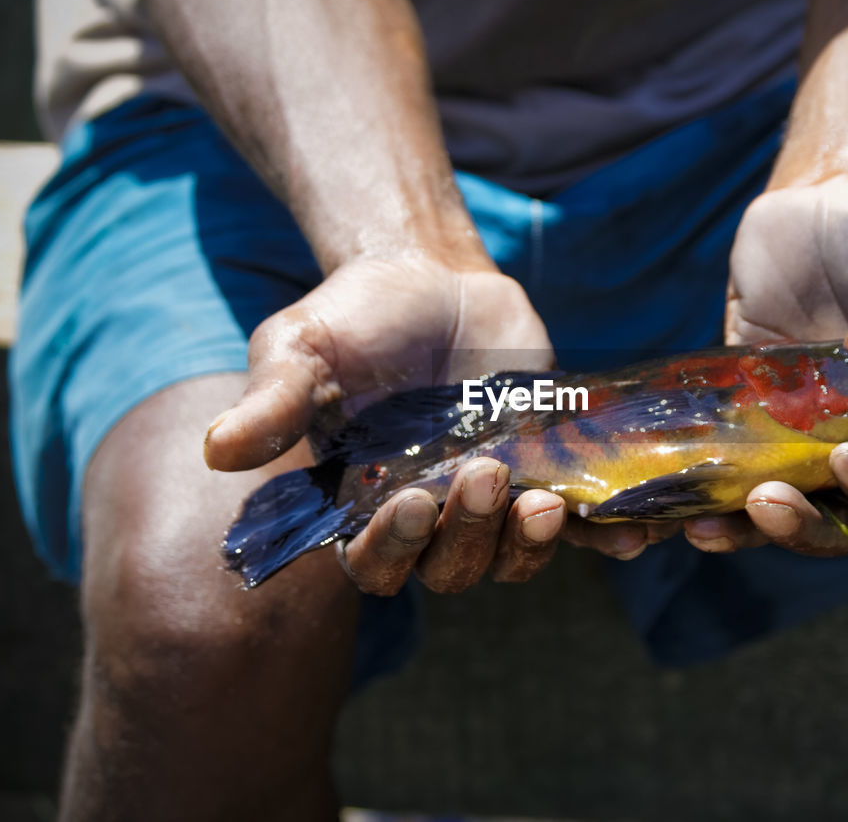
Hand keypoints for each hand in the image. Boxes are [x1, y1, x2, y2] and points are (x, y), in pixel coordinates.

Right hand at [205, 250, 656, 593]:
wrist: (432, 279)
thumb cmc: (356, 318)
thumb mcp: (304, 348)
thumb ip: (273, 401)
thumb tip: (215, 450)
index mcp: (361, 506)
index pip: (374, 561)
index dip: (392, 547)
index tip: (409, 501)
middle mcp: (427, 517)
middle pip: (450, 568)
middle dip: (468, 535)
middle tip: (481, 475)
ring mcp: (490, 501)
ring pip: (510, 557)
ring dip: (529, 544)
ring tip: (546, 502)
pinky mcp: (544, 475)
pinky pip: (577, 527)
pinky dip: (602, 536)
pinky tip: (633, 533)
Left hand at [686, 172, 847, 554]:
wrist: (835, 189)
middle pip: (837, 515)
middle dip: (804, 527)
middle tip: (766, 504)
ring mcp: (794, 425)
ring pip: (773, 500)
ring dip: (741, 525)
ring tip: (702, 526)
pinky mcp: (742, 401)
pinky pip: (720, 454)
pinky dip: (697, 480)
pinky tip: (666, 495)